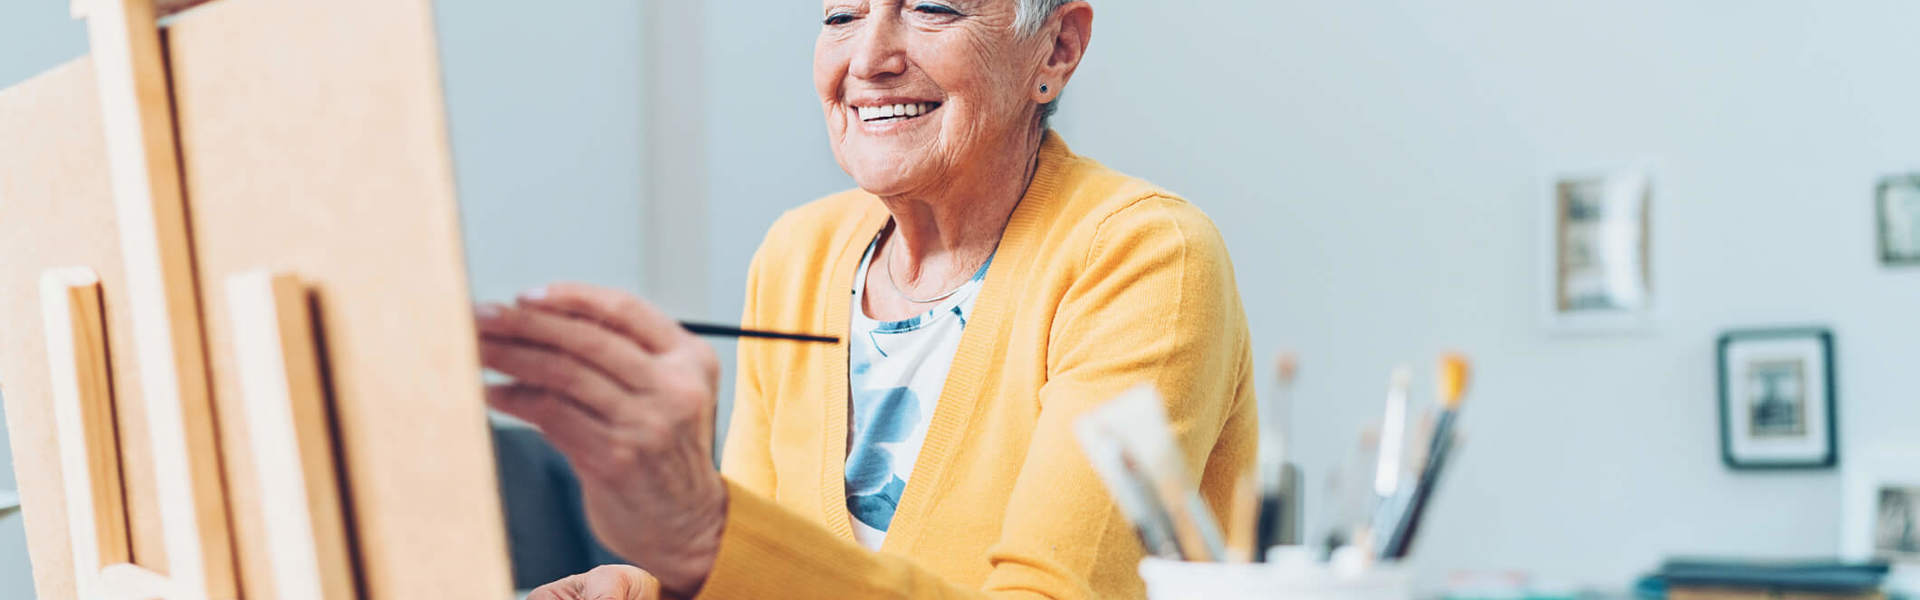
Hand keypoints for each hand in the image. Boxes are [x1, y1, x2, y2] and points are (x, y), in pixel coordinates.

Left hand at [476, 283, 726, 596]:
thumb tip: (535, 321)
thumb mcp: (665, 394)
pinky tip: (493, 393)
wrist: (686, 524)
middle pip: (587, 339)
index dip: (571, 298)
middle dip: (526, 323)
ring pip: (563, 374)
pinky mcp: (616, 458)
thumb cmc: (663, 453)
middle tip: (482, 316)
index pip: (625, 310)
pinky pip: (553, 416)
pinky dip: (516, 400)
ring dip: (512, 358)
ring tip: (476, 349)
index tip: (524, 297)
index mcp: (690, 359)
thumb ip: (622, 358)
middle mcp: (674, 387)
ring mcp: (647, 424)